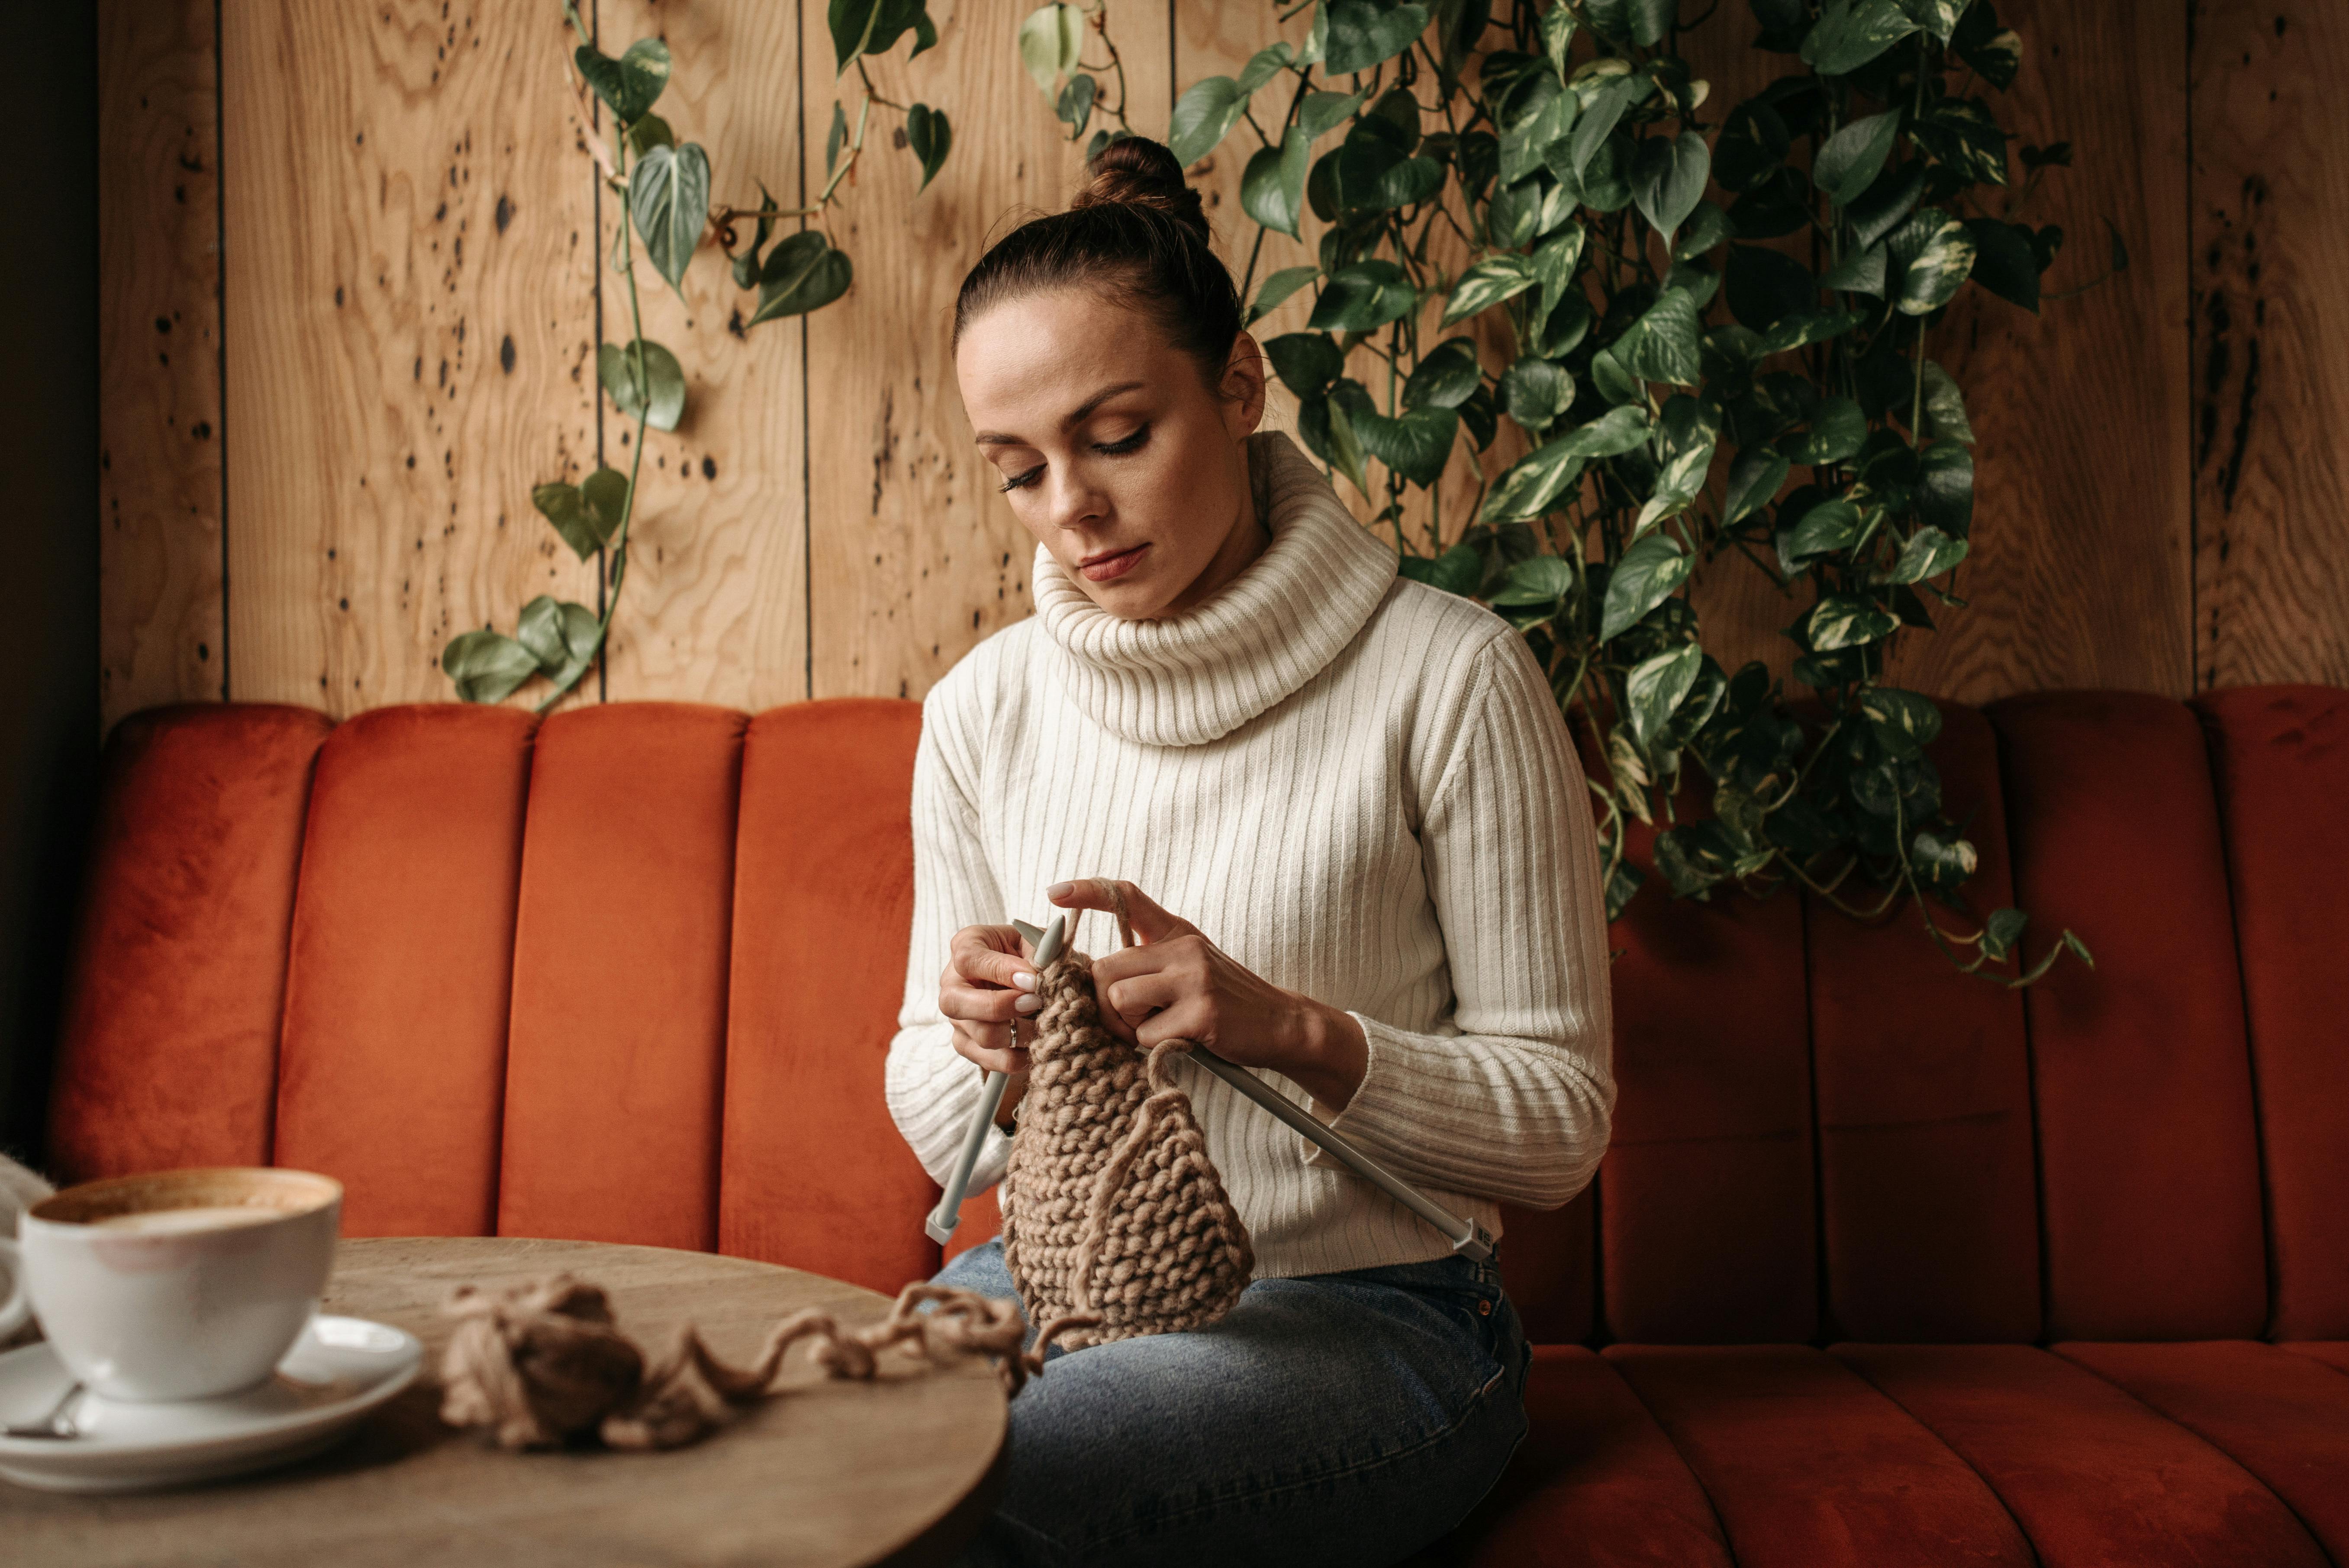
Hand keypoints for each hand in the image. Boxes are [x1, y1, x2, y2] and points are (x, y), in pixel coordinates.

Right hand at [939, 924, 1044, 1122]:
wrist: (1037, 982)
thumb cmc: (1035, 956)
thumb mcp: (1041, 944)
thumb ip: (1041, 955)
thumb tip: (1037, 979)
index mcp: (967, 945)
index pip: (969, 959)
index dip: (1001, 971)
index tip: (1033, 980)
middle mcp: (953, 982)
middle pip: (955, 1002)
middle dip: (1000, 1007)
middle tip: (1035, 1003)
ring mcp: (957, 1017)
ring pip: (980, 1034)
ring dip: (1019, 1033)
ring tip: (1045, 1023)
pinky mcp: (967, 1044)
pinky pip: (991, 1060)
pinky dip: (1020, 1057)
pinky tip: (1038, 1044)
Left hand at [1046, 878, 1368, 1111]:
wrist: (1281, 1024)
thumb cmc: (1226, 1000)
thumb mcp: (1190, 964)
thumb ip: (1149, 961)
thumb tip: (1090, 974)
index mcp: (1177, 933)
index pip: (1127, 897)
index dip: (1088, 891)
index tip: (1054, 892)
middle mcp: (1183, 948)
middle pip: (1105, 969)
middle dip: (1103, 1003)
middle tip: (1127, 1022)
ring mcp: (1193, 979)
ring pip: (1118, 999)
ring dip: (1127, 1027)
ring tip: (1157, 1029)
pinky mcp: (1201, 1013)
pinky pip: (1146, 1034)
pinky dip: (1153, 1047)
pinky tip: (1179, 1041)